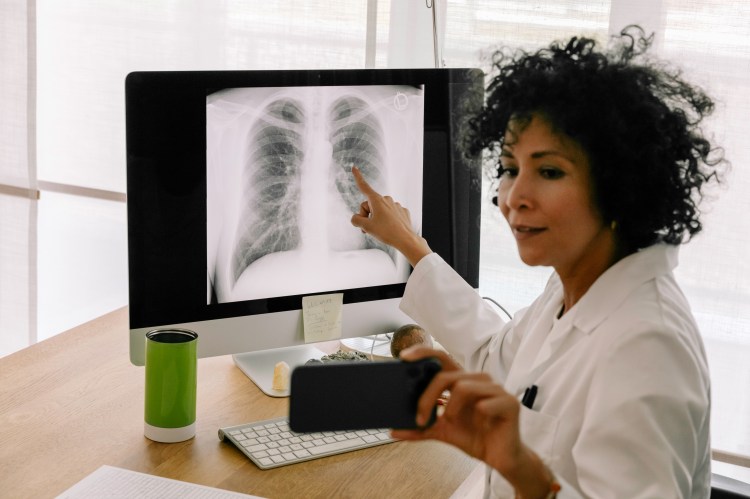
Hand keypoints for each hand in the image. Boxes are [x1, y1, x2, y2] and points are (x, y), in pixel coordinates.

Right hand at [349, 167, 430, 266]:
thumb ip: (356, 220)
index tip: (354, 167)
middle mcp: (387, 199)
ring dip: (376, 219)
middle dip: (366, 216)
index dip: (358, 177)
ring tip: (381, 230)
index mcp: (377, 200)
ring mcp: (396, 205)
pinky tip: (391, 228)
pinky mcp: (402, 212)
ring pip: (380, 211)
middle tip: (369, 228)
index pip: (364, 187)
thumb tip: (356, 218)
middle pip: (369, 205)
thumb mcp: (366, 227)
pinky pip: (390, 214)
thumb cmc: (386, 232)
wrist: (406, 240)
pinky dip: (387, 221)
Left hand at [394, 347, 552, 497]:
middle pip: (446, 375)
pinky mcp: (509, 403)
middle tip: (419, 417)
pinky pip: (486, 402)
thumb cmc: (474, 437)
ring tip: (448, 420)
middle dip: (427, 396)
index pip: (442, 358)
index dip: (423, 353)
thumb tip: (393, 431)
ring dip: (450, 406)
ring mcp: (495, 390)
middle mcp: (478, 380)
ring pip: (463, 386)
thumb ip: (420, 429)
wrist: (501, 458)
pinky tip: (479, 420)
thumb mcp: (442, 432)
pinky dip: (478, 412)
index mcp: (462, 381)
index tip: (403, 358)